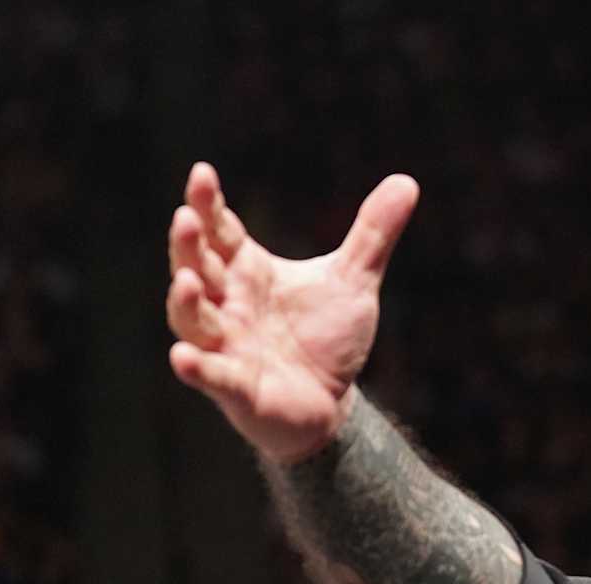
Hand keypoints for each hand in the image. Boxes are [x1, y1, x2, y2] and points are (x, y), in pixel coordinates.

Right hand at [165, 162, 418, 462]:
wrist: (332, 402)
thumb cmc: (326, 338)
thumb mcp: (353, 281)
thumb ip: (372, 234)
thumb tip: (407, 182)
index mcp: (247, 271)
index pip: (220, 231)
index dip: (207, 204)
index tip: (201, 174)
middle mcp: (227, 304)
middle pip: (196, 267)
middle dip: (188, 245)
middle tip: (185, 218)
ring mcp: (226, 345)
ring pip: (193, 319)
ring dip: (186, 300)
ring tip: (190, 281)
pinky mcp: (235, 387)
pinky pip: (211, 375)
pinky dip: (196, 368)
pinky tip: (183, 357)